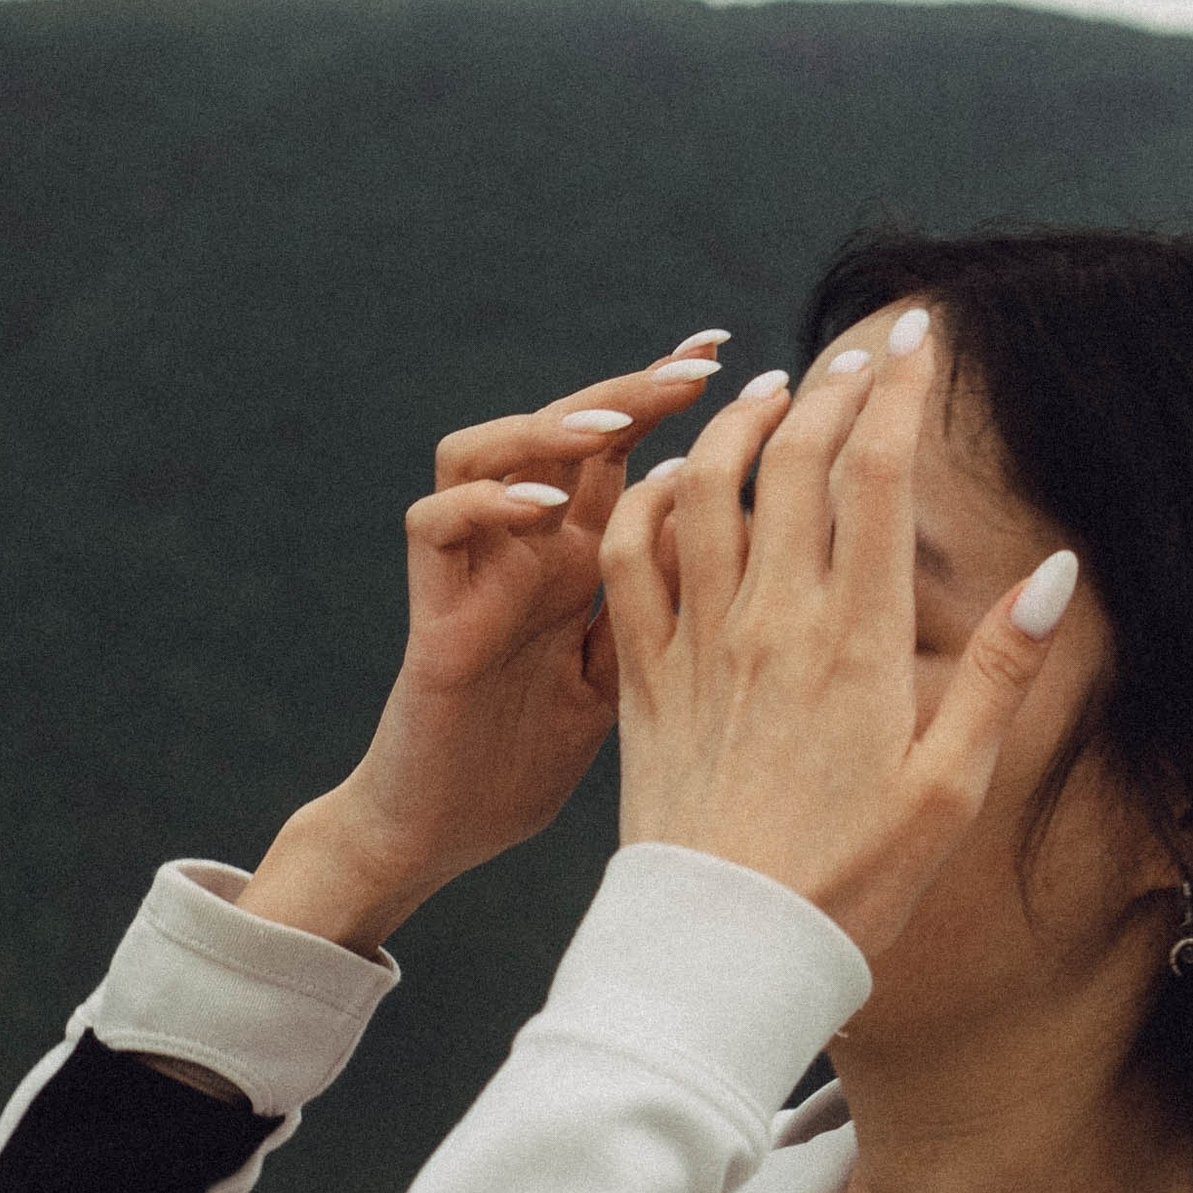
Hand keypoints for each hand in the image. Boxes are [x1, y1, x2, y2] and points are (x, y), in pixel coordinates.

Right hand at [239, 337, 732, 952]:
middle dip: (625, 392)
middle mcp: (519, 550)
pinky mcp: (431, 619)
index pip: (621, 451)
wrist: (444, 837)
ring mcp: (471, 576)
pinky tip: (538, 504)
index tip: (733, 355)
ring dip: (544, 430)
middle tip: (698, 367)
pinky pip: (434, 528)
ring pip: (476, 451)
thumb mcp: (634, 679)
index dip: (664, 397)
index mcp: (575, 559)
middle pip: (560, 432)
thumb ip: (671, 610)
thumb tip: (761, 553)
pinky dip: (482, 504)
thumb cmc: (529, 760)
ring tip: (611, 431)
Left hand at [597, 318, 1080, 965]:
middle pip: (798, 463)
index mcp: (857, 643)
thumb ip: (1000, 672)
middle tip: (867, 352)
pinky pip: (632, 559)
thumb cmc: (852, 883)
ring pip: (707, 491)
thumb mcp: (952, 788)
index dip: (901, 392)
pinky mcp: (643, 676)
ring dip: (741, 426)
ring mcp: (699, 645)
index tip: (922, 339)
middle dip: (836, 387)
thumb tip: (1057, 574)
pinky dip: (650, 501)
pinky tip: (676, 481)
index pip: (878, 477)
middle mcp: (772, 625)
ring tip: (776, 391)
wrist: (724, 951)